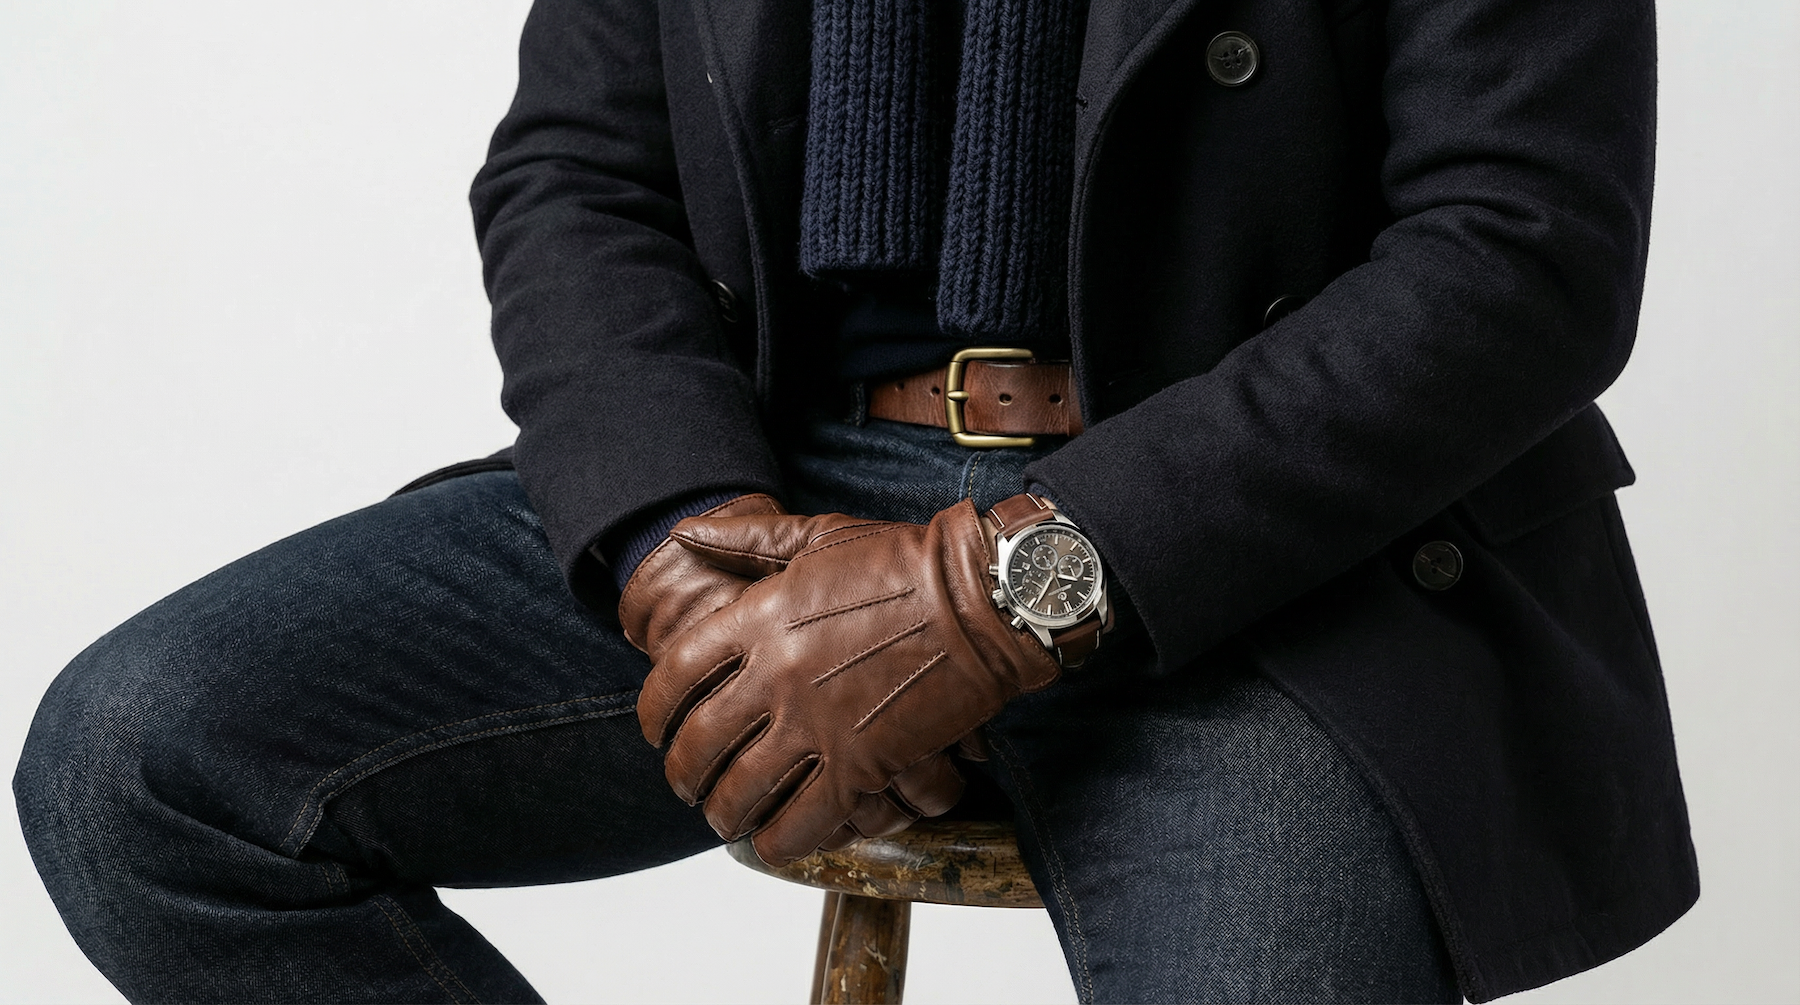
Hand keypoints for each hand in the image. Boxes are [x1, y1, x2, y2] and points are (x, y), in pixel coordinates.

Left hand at [640, 498, 1060, 864]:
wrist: (982, 598)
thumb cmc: (904, 560)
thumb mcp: (819, 535)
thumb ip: (745, 538)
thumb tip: (680, 534)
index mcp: (760, 617)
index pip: (674, 676)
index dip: (654, 712)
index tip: (656, 729)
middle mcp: (777, 674)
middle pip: (699, 743)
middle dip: (683, 775)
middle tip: (688, 786)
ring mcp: (818, 723)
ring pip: (741, 791)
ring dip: (724, 814)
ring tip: (727, 818)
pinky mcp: (862, 764)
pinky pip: (802, 822)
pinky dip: (780, 841)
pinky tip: (776, 840)